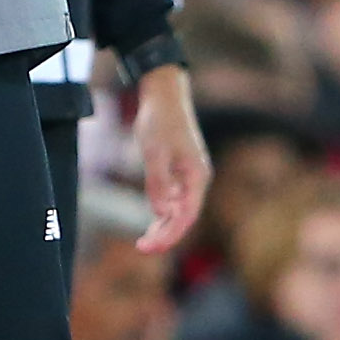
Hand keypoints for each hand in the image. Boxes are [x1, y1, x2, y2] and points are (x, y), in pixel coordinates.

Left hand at [132, 65, 210, 253]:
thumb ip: (158, 182)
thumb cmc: (159, 119)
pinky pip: (175, 197)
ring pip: (180, 208)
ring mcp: (190, 174)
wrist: (164, 91)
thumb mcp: (154, 151)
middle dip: (165, 235)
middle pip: (184, 216)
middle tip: (142, 248)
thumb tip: (162, 212)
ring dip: (164, 225)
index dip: (169, 235)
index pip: (186, 216)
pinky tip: (153, 218)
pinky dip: (164, 210)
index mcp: (197, 176)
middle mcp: (197, 178)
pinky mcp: (181, 168)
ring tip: (145, 241)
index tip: (149, 247)